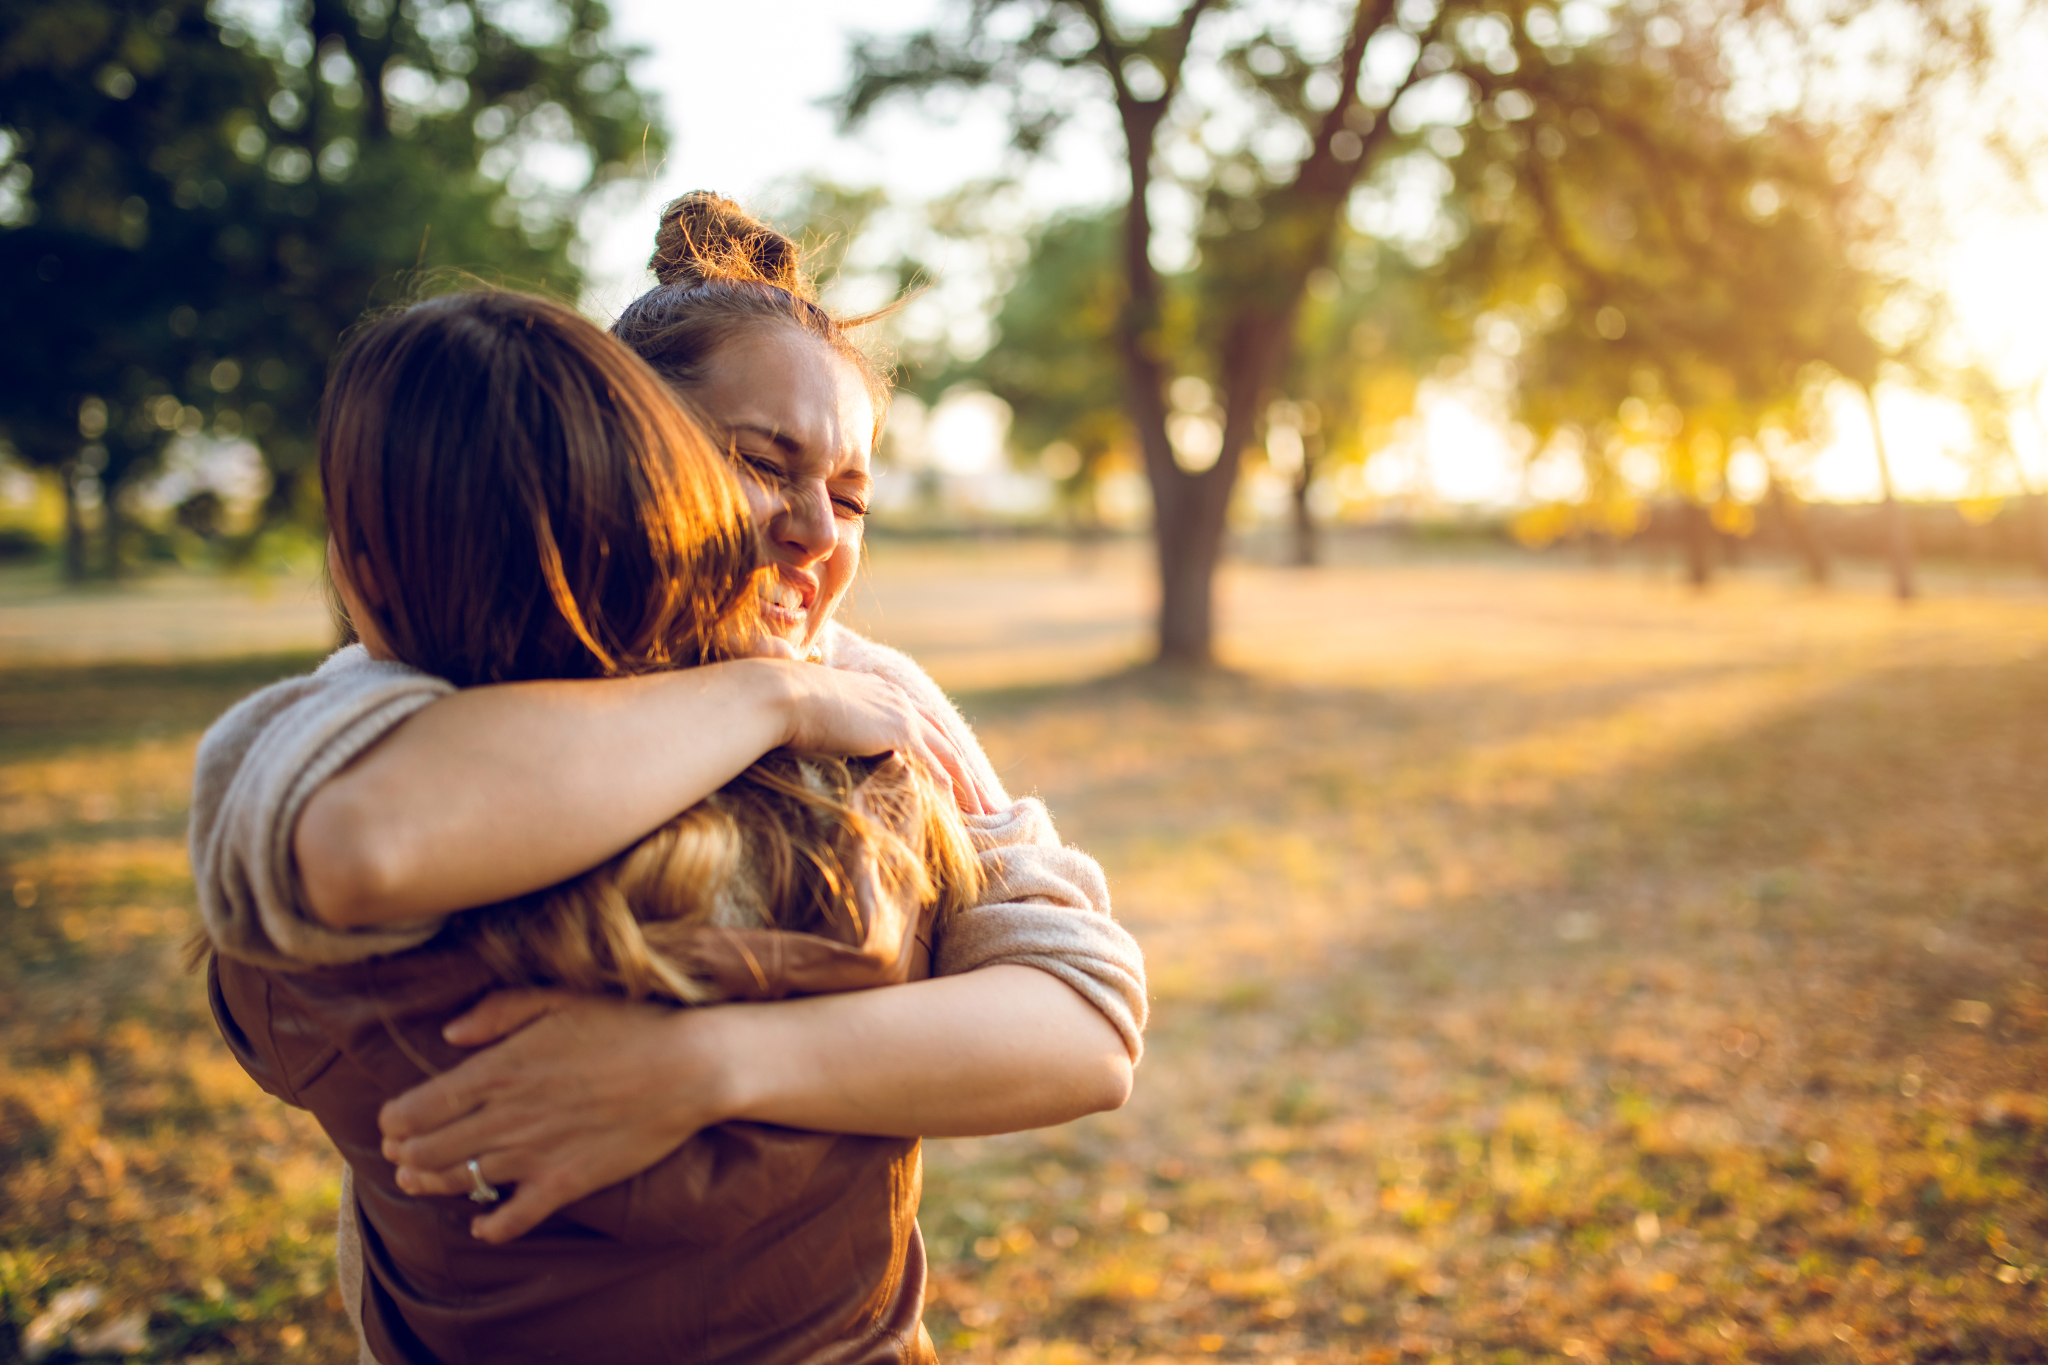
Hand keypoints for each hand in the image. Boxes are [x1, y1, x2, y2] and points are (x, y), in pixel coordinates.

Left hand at [377, 990, 730, 1242]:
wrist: (688, 1068)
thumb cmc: (626, 1024)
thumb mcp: (560, 998)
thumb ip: (498, 1011)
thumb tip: (449, 1034)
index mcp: (499, 1069)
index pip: (421, 1106)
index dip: (396, 1119)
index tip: (390, 1121)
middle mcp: (507, 1117)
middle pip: (431, 1147)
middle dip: (406, 1153)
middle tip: (398, 1154)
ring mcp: (534, 1155)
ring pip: (462, 1180)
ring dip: (430, 1184)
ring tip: (417, 1181)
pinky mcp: (565, 1184)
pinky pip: (514, 1218)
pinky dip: (490, 1227)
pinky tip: (481, 1226)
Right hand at [779, 665, 992, 813]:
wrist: (779, 695)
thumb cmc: (783, 706)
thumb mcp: (815, 714)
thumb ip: (831, 725)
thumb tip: (821, 742)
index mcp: (881, 692)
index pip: (923, 725)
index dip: (941, 750)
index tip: (955, 775)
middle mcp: (899, 700)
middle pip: (945, 741)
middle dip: (967, 772)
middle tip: (984, 800)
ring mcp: (902, 715)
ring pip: (949, 757)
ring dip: (969, 787)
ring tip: (984, 814)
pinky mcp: (899, 733)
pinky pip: (935, 769)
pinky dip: (949, 793)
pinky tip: (959, 815)